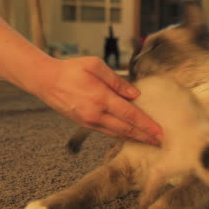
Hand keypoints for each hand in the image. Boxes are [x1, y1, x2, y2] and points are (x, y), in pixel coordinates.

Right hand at [35, 57, 162, 144]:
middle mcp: (96, 114)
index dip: (147, 125)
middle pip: (127, 129)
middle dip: (145, 137)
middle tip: (161, 142)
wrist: (46, 81)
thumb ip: (117, 81)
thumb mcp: (95, 65)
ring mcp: (90, 121)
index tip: (160, 132)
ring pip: (117, 133)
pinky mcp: (85, 124)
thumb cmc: (72, 69)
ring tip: (150, 141)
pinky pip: (107, 132)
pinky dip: (121, 135)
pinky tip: (130, 135)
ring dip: (135, 138)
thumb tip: (136, 94)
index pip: (130, 115)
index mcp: (101, 98)